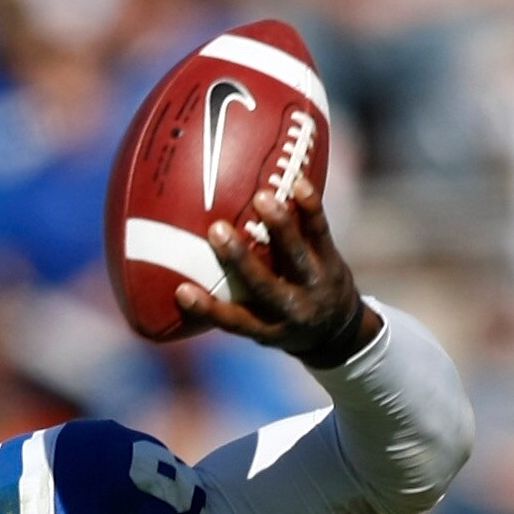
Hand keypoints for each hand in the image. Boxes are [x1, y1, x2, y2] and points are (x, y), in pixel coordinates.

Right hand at [170, 181, 377, 367]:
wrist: (341, 331)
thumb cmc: (283, 319)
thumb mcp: (259, 324)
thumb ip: (226, 302)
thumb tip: (172, 268)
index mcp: (267, 329)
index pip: (233, 321)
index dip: (207, 310)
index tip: (181, 291)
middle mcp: (292, 311)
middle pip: (263, 286)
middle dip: (240, 259)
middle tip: (216, 230)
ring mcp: (315, 286)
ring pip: (296, 256)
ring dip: (279, 227)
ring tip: (262, 197)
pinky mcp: (333, 262)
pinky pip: (321, 232)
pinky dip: (311, 208)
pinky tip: (299, 181)